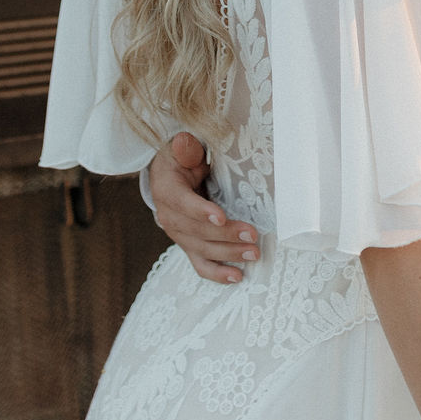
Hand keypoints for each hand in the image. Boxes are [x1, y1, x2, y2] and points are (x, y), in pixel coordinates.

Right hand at [150, 132, 258, 283]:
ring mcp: (179, 235)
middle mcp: (169, 217)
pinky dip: (217, 273)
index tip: (220, 216)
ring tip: (253, 254)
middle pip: (196, 231)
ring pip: (201, 250)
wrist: (170, 178)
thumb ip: (185, 148)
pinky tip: (236, 276)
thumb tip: (184, 142)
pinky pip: (200, 264)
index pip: (182, 203)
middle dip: (225, 235)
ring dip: (228, 254)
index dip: (200, 211)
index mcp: (167, 191)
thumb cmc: (182, 161)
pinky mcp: (189, 246)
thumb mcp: (182, 149)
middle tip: (252, 236)